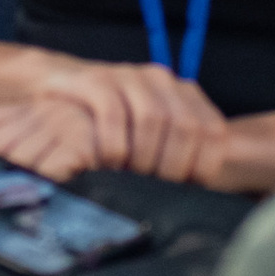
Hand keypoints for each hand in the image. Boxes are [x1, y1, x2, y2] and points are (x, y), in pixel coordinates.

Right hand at [0, 58, 223, 181]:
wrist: (62, 86)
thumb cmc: (112, 126)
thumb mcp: (151, 137)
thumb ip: (178, 155)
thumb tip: (205, 198)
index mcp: (182, 93)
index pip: (212, 130)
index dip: (204, 165)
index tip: (188, 189)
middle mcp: (160, 79)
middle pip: (185, 126)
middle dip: (173, 166)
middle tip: (155, 189)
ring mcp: (127, 76)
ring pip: (152, 118)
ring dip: (144, 156)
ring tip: (131, 177)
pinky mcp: (95, 80)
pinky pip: (112, 113)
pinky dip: (114, 144)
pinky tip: (108, 162)